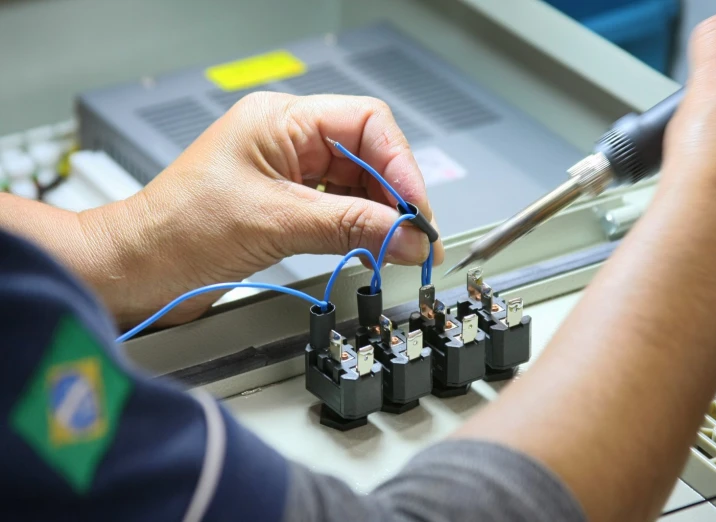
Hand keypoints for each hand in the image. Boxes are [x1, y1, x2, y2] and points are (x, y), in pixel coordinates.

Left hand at [81, 93, 443, 326]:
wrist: (137, 271)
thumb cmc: (177, 232)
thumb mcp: (276, 223)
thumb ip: (351, 226)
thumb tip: (407, 237)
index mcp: (280, 121)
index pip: (366, 125)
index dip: (400, 166)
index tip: (416, 210)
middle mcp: (287, 140)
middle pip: (368, 155)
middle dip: (396, 196)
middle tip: (417, 239)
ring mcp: (287, 173)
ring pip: (357, 184)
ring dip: (382, 216)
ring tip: (400, 249)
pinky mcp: (285, 205)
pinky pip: (339, 209)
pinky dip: (361, 229)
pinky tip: (374, 248)